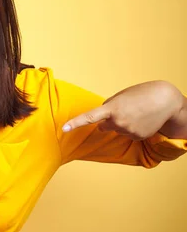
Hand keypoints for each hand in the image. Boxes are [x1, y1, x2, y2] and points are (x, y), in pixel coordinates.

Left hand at [62, 81, 183, 140]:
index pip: (89, 117)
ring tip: (136, 112)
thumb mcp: (120, 97)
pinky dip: (133, 128)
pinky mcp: (137, 137)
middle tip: (124, 110)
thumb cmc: (141, 94)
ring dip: (122, 123)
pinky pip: (128, 134)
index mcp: (111, 108)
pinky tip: (142, 120)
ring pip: (117, 130)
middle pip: (103, 126)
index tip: (64, 129)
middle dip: (108, 121)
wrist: (166, 100)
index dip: (75, 123)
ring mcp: (128, 131)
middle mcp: (118, 122)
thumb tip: (100, 122)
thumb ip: (107, 108)